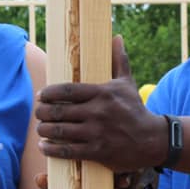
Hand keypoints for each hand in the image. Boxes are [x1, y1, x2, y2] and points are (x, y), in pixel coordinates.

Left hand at [36, 36, 167, 170]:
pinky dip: (52, 149)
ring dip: (44, 130)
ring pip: (60, 131)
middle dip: (42, 113)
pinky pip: (68, 151)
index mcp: (102, 93)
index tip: (40, 96)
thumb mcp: (128, 84)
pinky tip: (44, 146)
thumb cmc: (135, 109)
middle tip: (37, 113)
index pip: (67, 90)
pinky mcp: (97, 151)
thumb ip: (119, 61)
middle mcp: (98, 112)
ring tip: (40, 129)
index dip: (49, 93)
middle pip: (59, 111)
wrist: (152, 140)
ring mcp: (97, 133)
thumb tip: (117, 37)